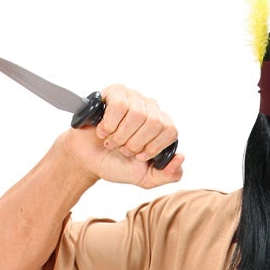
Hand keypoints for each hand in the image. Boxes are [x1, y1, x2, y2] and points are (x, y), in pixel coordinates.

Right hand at [58, 84, 182, 188]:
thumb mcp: (145, 178)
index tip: (138, 157)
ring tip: (112, 141)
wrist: (88, 159)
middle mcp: (152, 109)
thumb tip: (181, 156)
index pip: (170, 131)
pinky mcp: (116, 91)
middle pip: (154, 122)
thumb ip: (168, 175)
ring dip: (120, 136)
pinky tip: (103, 130)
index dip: (152, 147)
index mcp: (162, 127)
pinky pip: (119, 106)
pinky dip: (109, 124)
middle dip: (135, 144)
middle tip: (122, 150)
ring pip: (137, 114)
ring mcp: (135, 98)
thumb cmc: (117, 165)